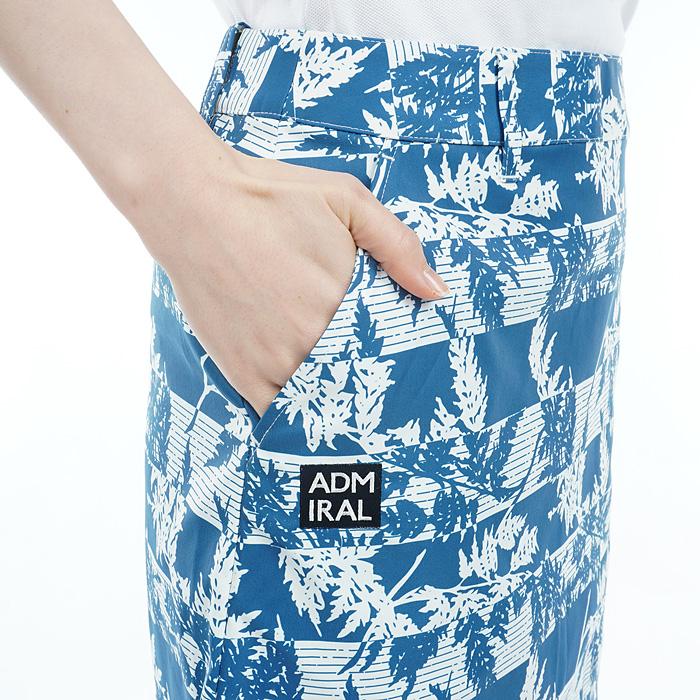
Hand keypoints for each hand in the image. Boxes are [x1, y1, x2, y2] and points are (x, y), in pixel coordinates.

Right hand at [146, 147, 449, 418]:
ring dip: (332, 403)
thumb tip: (437, 292)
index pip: (385, 353)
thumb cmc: (270, 196)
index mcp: (343, 305)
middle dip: (366, 385)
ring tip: (349, 413)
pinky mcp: (241, 372)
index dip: (395, 363)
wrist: (191, 202)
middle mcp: (310, 342)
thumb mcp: (346, 200)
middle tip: (383, 401)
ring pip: (318, 401)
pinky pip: (276, 411)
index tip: (405, 375)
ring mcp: (273, 362)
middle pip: (353, 381)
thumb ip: (397, 245)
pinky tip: (306, 410)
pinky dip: (293, 413)